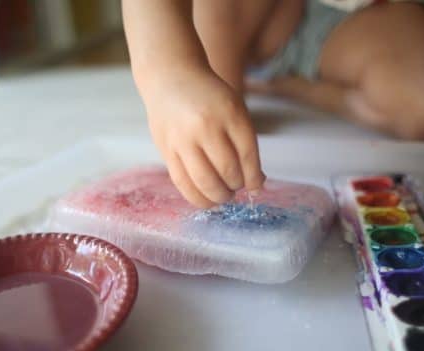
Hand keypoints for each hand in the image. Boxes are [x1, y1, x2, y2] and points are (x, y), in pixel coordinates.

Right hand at [143, 67, 264, 207]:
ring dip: (218, 196)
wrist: (171, 78)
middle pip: (228, 170)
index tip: (255, 186)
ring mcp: (183, 139)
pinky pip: (183, 183)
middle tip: (236, 187)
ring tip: (223, 195)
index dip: (254, 178)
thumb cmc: (209, 99)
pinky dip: (197, 197)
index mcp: (230, 113)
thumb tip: (256, 184)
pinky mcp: (167, 150)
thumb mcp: (235, 109)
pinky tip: (206, 200)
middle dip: (236, 186)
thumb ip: (246, 144)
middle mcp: (206, 126)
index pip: (248, 156)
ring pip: (205, 181)